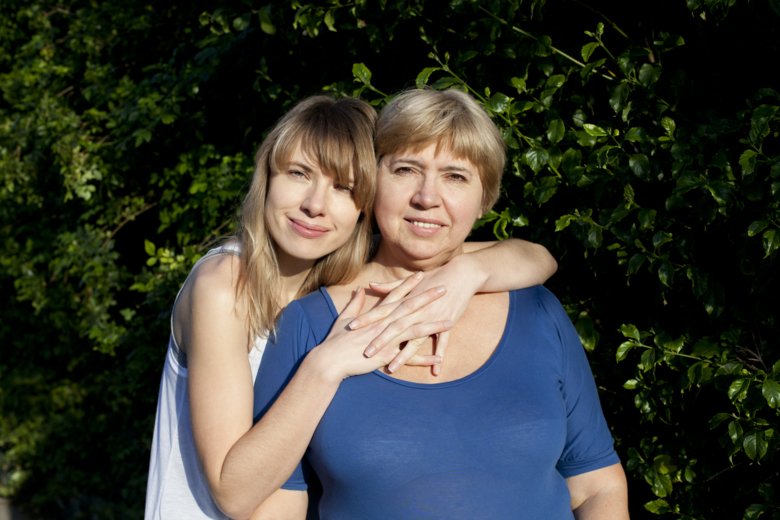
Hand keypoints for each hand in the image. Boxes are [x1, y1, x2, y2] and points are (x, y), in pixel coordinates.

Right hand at [316, 273, 452, 380]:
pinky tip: (440, 357)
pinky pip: (409, 357)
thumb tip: (360, 290)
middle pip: (409, 307)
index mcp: (375, 315)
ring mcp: (386, 340)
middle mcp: (383, 324)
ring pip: (414, 329)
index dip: (409, 285)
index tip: (422, 275)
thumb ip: (355, 304)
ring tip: (451, 319)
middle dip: (428, 297)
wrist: (328, 361)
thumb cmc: (335, 341)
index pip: (395, 295)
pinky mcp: (386, 356)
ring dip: (433, 324)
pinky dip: (425, 358)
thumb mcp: (345, 319)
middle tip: (444, 288)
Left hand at [350, 255, 482, 374]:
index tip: (351, 326)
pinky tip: (435, 371)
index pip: (382, 311)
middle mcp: (417, 310)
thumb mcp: (411, 281)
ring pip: (415, 339)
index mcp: (407, 300)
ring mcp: (433, 318)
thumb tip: (371, 285)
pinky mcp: (448, 324)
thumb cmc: (435, 276)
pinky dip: (439, 356)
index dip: (367, 318)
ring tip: (392, 367)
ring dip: (404, 354)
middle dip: (380, 340)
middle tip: (365, 352)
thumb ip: (390, 287)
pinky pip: (443, 342)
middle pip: (395, 327)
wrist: (462, 274)